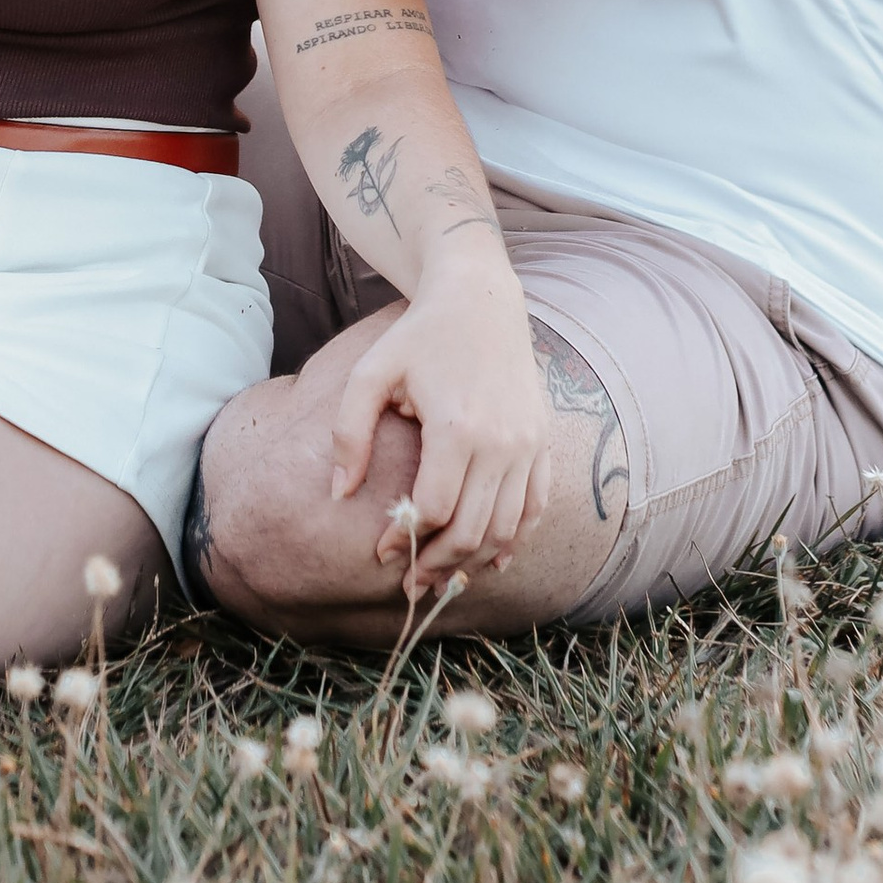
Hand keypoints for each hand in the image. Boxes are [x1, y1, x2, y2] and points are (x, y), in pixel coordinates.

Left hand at [329, 250, 553, 594]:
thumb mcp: (370, 373)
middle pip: (472, 529)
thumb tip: (339, 495)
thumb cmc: (418, 336)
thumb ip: (350, 434)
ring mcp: (529, 444)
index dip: (405, 538)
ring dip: (474, 561)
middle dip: (438, 565)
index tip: (382, 552)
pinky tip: (492, 560)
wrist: (481, 300)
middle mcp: (502, 441)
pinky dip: (516, 539)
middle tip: (409, 583)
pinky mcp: (543, 441)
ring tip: (442, 576)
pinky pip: (536, 506)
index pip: (433, 508)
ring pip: (507, 528)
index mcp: (457, 426)